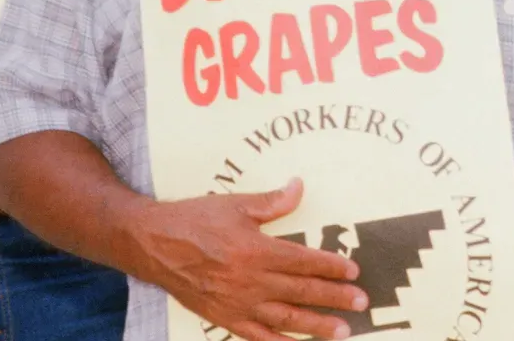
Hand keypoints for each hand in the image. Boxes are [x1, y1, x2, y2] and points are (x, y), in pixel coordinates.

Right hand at [139, 178, 368, 339]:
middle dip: (334, 298)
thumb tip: (299, 187)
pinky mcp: (222, 317)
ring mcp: (236, 303)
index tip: (353, 270)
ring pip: (285, 319)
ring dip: (316, 326)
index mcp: (256, 250)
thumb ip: (272, 202)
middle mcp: (250, 281)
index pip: (304, 261)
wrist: (152, 244)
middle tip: (361, 301)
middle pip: (301, 292)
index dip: (331, 267)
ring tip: (342, 331)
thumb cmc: (194, 220)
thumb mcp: (236, 204)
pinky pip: (256, 336)